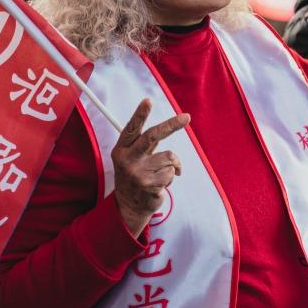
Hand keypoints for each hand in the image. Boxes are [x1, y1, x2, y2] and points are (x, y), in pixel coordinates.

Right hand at [111, 99, 188, 236]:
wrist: (129, 206)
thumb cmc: (135, 175)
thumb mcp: (131, 157)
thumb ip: (144, 142)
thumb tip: (167, 125)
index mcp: (121, 149)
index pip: (131, 128)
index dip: (140, 114)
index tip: (148, 100)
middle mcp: (127, 160)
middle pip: (152, 136)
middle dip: (171, 124)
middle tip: (186, 117)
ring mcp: (138, 174)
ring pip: (169, 157)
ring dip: (171, 165)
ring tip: (160, 173)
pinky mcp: (150, 186)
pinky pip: (172, 173)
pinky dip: (171, 177)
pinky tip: (160, 184)